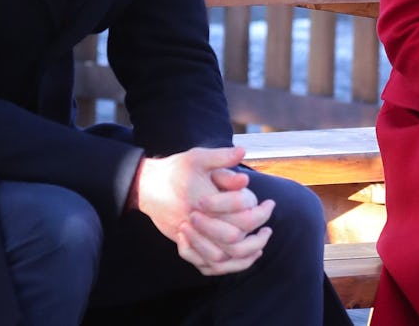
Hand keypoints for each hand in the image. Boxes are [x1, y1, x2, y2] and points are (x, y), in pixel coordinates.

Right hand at [135, 146, 274, 274]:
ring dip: (244, 255)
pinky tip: (240, 257)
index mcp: (205, 202)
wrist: (147, 186)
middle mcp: (197, 223)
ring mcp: (189, 237)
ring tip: (259, 245)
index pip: (241, 216)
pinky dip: (226, 266)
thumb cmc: (176, 169)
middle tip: (268, 230)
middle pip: (234, 241)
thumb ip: (221, 157)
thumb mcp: (198, 157)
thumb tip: (242, 152)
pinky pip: (207, 266)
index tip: (270, 204)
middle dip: (256, 238)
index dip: (260, 213)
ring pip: (221, 259)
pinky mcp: (184, 245)